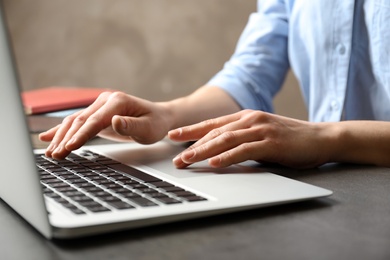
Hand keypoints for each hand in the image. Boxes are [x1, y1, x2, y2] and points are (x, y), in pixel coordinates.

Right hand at [39, 91, 171, 159]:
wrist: (159, 117)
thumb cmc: (155, 123)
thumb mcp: (149, 128)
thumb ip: (132, 126)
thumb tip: (115, 122)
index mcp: (118, 101)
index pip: (95, 120)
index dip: (81, 135)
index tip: (69, 147)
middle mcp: (105, 101)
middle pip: (80, 120)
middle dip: (66, 138)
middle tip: (55, 155)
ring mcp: (99, 106)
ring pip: (75, 121)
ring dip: (61, 137)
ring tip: (50, 153)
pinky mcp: (97, 114)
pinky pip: (78, 122)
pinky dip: (63, 130)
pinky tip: (48, 137)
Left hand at [168, 110, 332, 168]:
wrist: (321, 137)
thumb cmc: (289, 139)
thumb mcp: (261, 135)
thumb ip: (242, 140)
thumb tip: (219, 151)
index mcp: (246, 118)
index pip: (212, 124)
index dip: (191, 130)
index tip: (173, 136)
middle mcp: (250, 120)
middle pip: (215, 133)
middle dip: (192, 145)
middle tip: (175, 158)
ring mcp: (261, 129)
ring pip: (226, 140)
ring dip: (204, 151)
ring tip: (187, 161)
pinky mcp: (272, 142)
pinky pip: (245, 150)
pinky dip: (228, 157)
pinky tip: (215, 163)